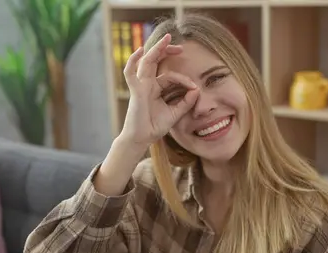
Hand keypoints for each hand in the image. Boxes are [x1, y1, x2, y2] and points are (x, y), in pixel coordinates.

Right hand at [119, 33, 199, 147]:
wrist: (143, 138)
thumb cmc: (155, 126)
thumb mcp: (176, 113)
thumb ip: (186, 102)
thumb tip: (197, 89)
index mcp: (157, 88)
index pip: (171, 76)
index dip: (184, 80)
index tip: (195, 88)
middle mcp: (148, 84)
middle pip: (157, 61)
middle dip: (167, 51)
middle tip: (181, 47)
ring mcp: (141, 85)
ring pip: (147, 62)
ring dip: (156, 49)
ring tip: (166, 39)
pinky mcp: (135, 90)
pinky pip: (130, 73)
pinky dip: (133, 61)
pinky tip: (140, 51)